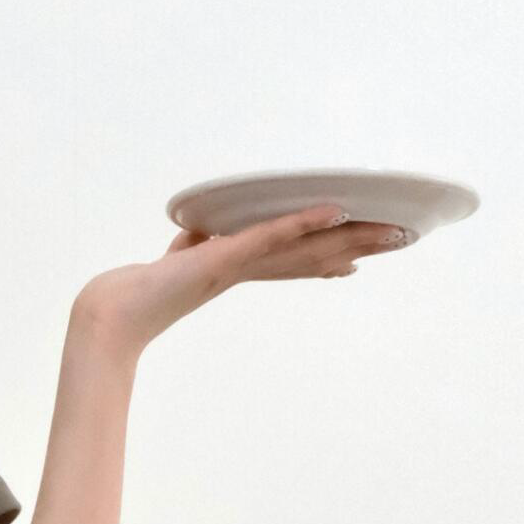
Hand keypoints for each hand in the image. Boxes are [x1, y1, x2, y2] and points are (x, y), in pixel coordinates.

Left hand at [74, 203, 412, 356]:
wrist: (118, 311)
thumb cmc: (144, 289)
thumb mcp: (176, 258)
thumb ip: (191, 246)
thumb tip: (194, 237)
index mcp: (245, 270)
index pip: (297, 263)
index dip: (331, 260)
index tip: (364, 260)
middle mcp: (250, 270)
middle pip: (317, 255)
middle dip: (362, 246)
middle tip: (404, 237)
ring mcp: (242, 264)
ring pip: (308, 248)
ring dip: (352, 238)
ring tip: (390, 230)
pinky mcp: (226, 256)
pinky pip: (270, 236)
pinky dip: (301, 223)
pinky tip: (332, 212)